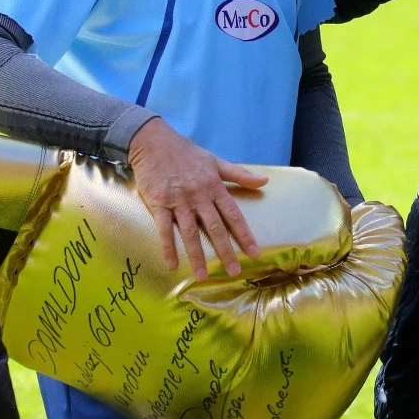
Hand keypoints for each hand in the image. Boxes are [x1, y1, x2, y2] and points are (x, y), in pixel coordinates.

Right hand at [128, 118, 267, 279]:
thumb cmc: (186, 152)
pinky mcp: (159, 203)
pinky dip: (168, 247)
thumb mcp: (215, 161)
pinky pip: (164, 229)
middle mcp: (199, 196)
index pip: (233, 215)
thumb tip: (265, 181)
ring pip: (190, 232)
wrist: (153, 142)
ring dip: (197, 256)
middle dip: (225, 251)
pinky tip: (172, 265)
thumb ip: (239, 174)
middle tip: (234, 272)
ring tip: (203, 276)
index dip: (244, 234)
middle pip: (215, 228)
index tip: (254, 252)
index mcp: (214, 187)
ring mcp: (178, 201)